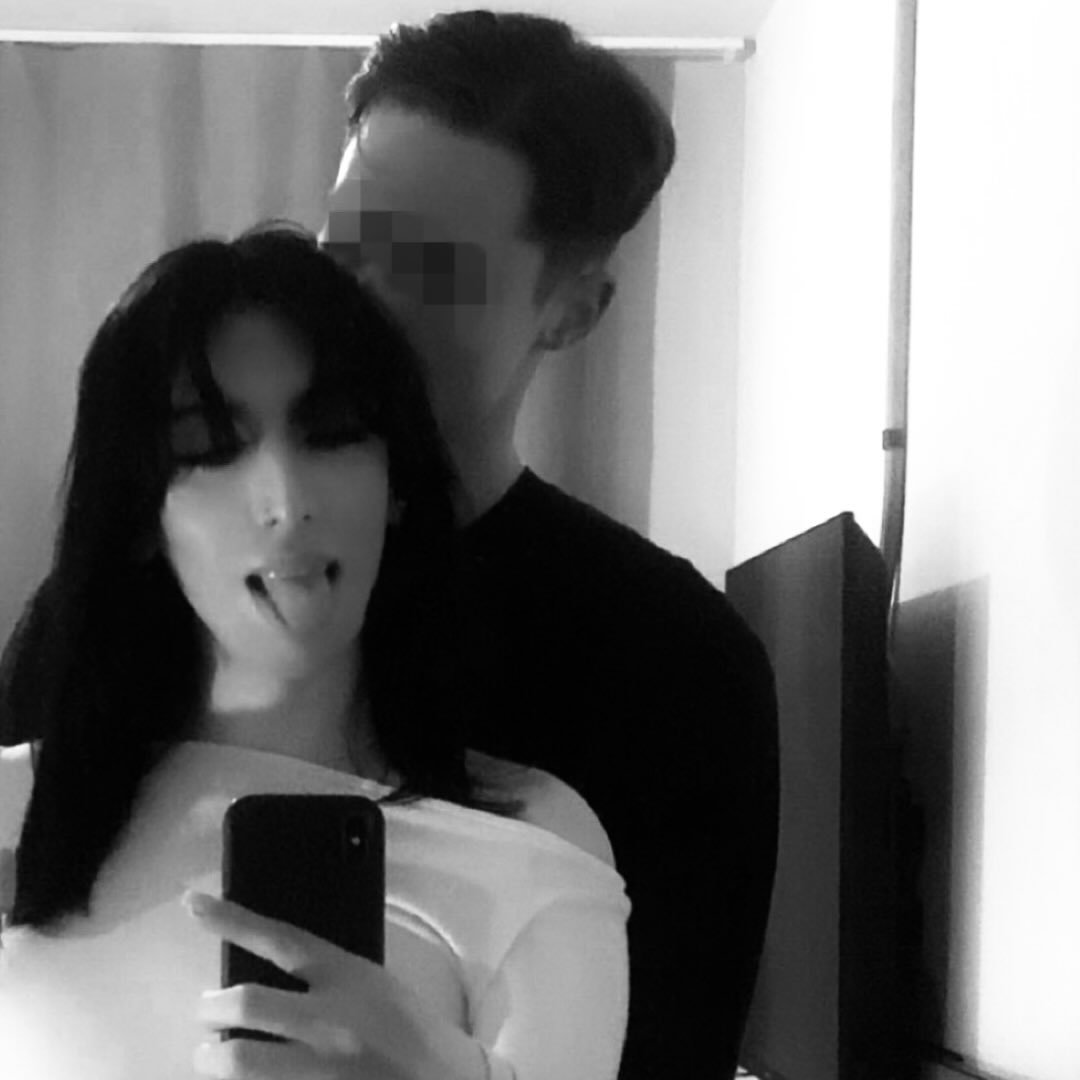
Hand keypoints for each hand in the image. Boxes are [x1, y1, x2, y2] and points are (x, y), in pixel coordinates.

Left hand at [183, 890, 479, 1079]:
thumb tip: (263, 969)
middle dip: (210, 1008)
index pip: (280, 939)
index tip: (193, 904)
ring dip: (212, 1058)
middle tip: (205, 1011)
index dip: (231, 919)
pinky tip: (244, 1079)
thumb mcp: (372, 984)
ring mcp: (321, 1071)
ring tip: (210, 1055)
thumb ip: (325, 976)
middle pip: (245, 1005)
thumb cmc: (407, 1029)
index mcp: (347, 975)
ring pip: (239, 1062)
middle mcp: (331, 1020)